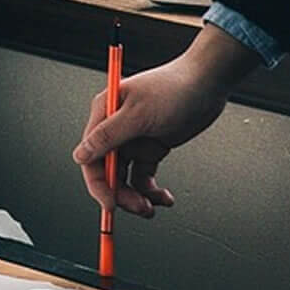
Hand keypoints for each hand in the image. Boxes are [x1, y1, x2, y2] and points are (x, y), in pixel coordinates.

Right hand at [70, 28, 258, 216]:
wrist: (209, 82)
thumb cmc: (175, 89)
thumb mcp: (139, 115)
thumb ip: (108, 136)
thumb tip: (81, 155)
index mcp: (104, 115)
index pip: (91, 156)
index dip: (98, 183)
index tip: (110, 203)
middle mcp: (115, 129)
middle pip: (107, 171)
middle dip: (121, 193)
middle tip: (139, 207)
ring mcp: (133, 139)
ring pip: (125, 177)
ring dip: (137, 195)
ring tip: (153, 206)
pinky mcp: (152, 147)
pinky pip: (144, 175)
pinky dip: (152, 189)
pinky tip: (164, 197)